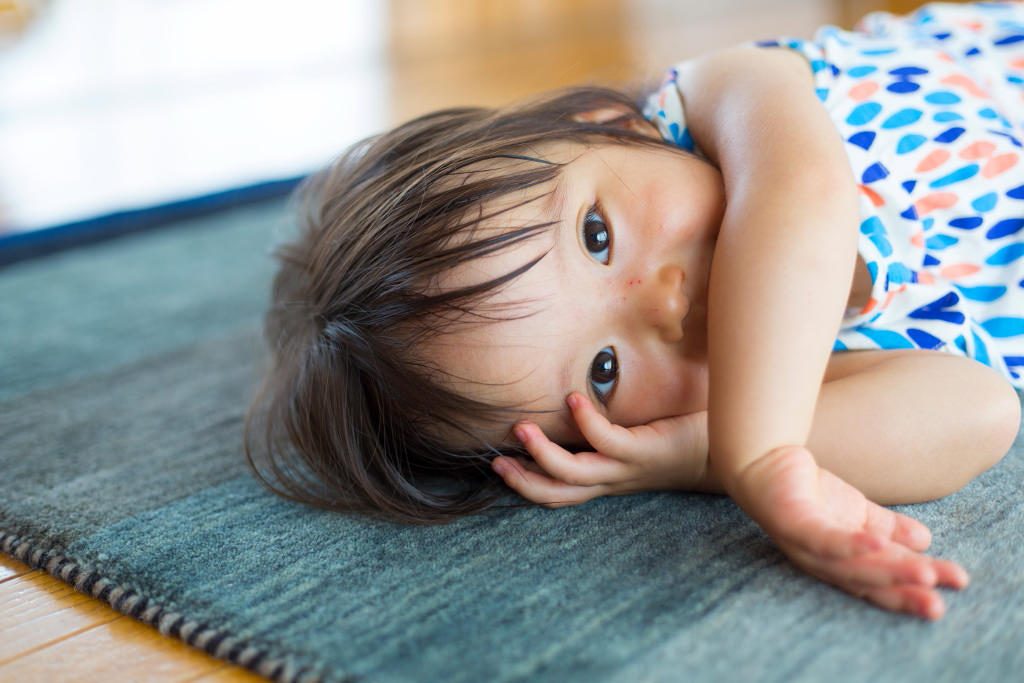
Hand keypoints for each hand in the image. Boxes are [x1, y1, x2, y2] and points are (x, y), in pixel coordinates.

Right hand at [491, 392, 712, 507]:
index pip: (559, 492)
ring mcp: (627, 467)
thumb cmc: (680, 438)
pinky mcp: (644, 450)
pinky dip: (586, 422)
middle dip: (523, 481)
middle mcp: (612, 479)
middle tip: (496, 461)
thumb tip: (576, 392)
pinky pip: (607, 441)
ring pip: (574, 473)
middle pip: (558, 493)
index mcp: (607, 477)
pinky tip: (573, 399)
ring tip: (523, 427)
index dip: (526, 485)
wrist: (726, 450)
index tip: (499, 466)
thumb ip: (610, 427)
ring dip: (543, 454)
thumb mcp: (637, 438)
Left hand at [727, 445, 968, 619]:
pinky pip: (824, 539)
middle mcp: (822, 563)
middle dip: (904, 593)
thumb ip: (887, 528)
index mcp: (840, 563)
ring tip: (925, 573)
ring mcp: (806, 547)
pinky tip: (877, 542)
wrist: (764, 460)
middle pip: (867, 583)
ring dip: (888, 571)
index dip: (907, 595)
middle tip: (938, 606)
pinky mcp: (793, 524)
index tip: (944, 602)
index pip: (876, 585)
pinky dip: (850, 544)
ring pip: (851, 566)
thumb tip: (925, 542)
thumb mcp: (856, 512)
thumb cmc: (809, 492)